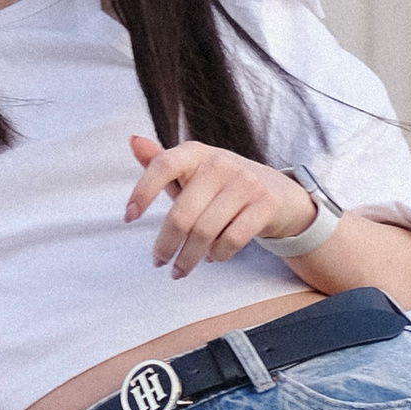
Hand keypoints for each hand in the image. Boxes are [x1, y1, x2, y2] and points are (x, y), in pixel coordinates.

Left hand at [125, 133, 311, 280]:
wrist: (282, 194)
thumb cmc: (224, 185)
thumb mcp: (193, 172)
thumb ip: (161, 162)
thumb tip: (133, 141)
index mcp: (197, 153)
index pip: (164, 166)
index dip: (143, 191)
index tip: (128, 217)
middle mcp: (221, 163)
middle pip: (182, 214)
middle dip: (166, 245)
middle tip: (159, 262)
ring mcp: (246, 183)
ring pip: (205, 232)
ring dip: (188, 258)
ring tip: (181, 269)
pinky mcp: (265, 205)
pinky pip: (231, 240)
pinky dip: (217, 255)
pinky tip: (211, 257)